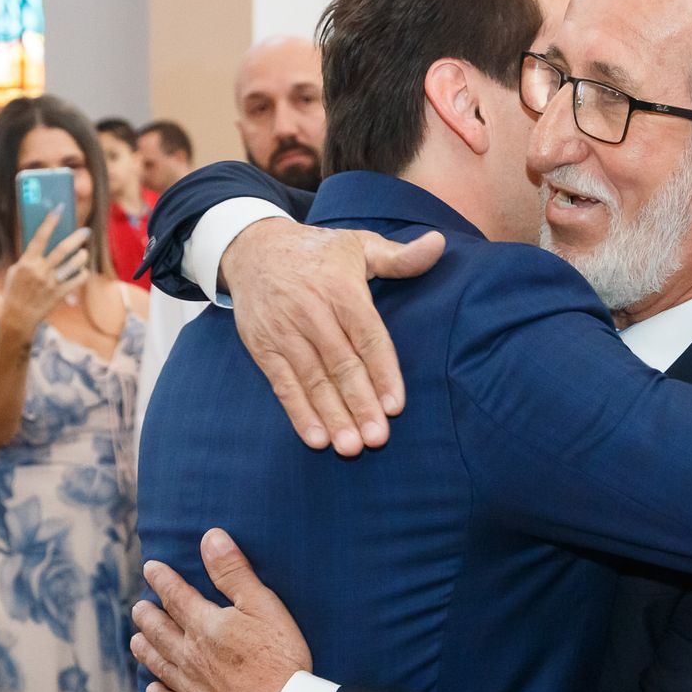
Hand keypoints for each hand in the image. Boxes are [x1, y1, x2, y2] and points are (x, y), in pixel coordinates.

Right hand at [0, 212, 90, 341]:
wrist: (18, 317)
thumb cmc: (16, 291)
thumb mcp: (17, 272)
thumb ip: (30, 259)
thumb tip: (44, 243)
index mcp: (26, 263)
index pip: (39, 237)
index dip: (50, 222)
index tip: (59, 209)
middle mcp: (39, 271)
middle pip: (62, 250)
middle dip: (76, 238)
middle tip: (86, 230)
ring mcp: (50, 283)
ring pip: (73, 264)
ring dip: (82, 256)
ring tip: (83, 253)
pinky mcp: (59, 294)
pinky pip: (77, 279)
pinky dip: (82, 273)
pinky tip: (81, 271)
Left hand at [131, 529, 313, 691]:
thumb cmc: (279, 656)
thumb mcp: (263, 605)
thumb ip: (234, 572)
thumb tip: (210, 538)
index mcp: (205, 625)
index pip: (176, 596)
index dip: (162, 580)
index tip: (150, 568)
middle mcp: (190, 656)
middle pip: (160, 631)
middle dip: (147, 617)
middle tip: (138, 608)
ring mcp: (192, 688)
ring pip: (159, 665)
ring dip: (145, 651)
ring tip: (135, 641)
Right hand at [222, 218, 444, 456]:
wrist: (252, 248)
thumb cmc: (317, 252)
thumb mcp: (359, 245)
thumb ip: (399, 257)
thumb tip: (439, 244)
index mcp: (341, 290)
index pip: (368, 338)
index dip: (382, 372)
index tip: (395, 405)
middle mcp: (312, 313)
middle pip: (341, 366)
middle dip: (360, 404)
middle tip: (377, 438)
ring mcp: (285, 332)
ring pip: (313, 380)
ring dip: (332, 416)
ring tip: (350, 447)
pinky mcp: (263, 348)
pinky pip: (283, 384)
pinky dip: (299, 412)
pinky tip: (316, 437)